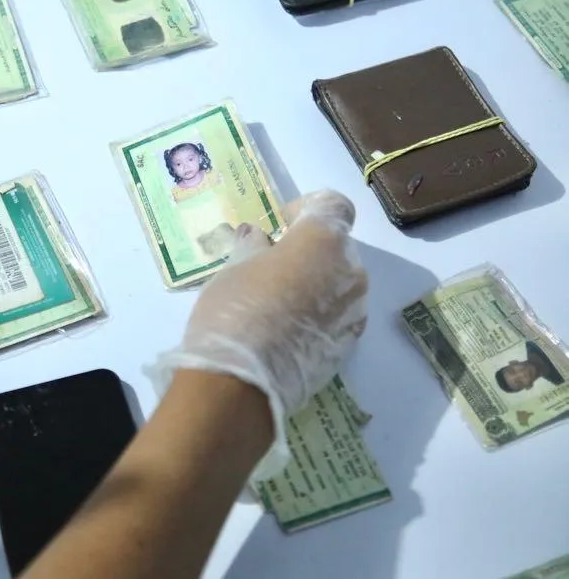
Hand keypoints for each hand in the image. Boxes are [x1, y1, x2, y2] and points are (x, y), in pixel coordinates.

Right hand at [146, 190, 367, 479]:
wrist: (242, 382)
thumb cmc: (236, 309)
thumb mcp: (234, 266)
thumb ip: (253, 246)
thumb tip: (258, 238)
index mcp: (324, 240)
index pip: (333, 206)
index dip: (306, 208)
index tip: (280, 225)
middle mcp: (351, 271)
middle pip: (336, 247)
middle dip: (308, 250)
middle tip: (270, 264)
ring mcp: (354, 311)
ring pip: (339, 283)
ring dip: (314, 283)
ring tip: (276, 301)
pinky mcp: (348, 345)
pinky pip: (337, 315)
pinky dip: (317, 313)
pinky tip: (285, 328)